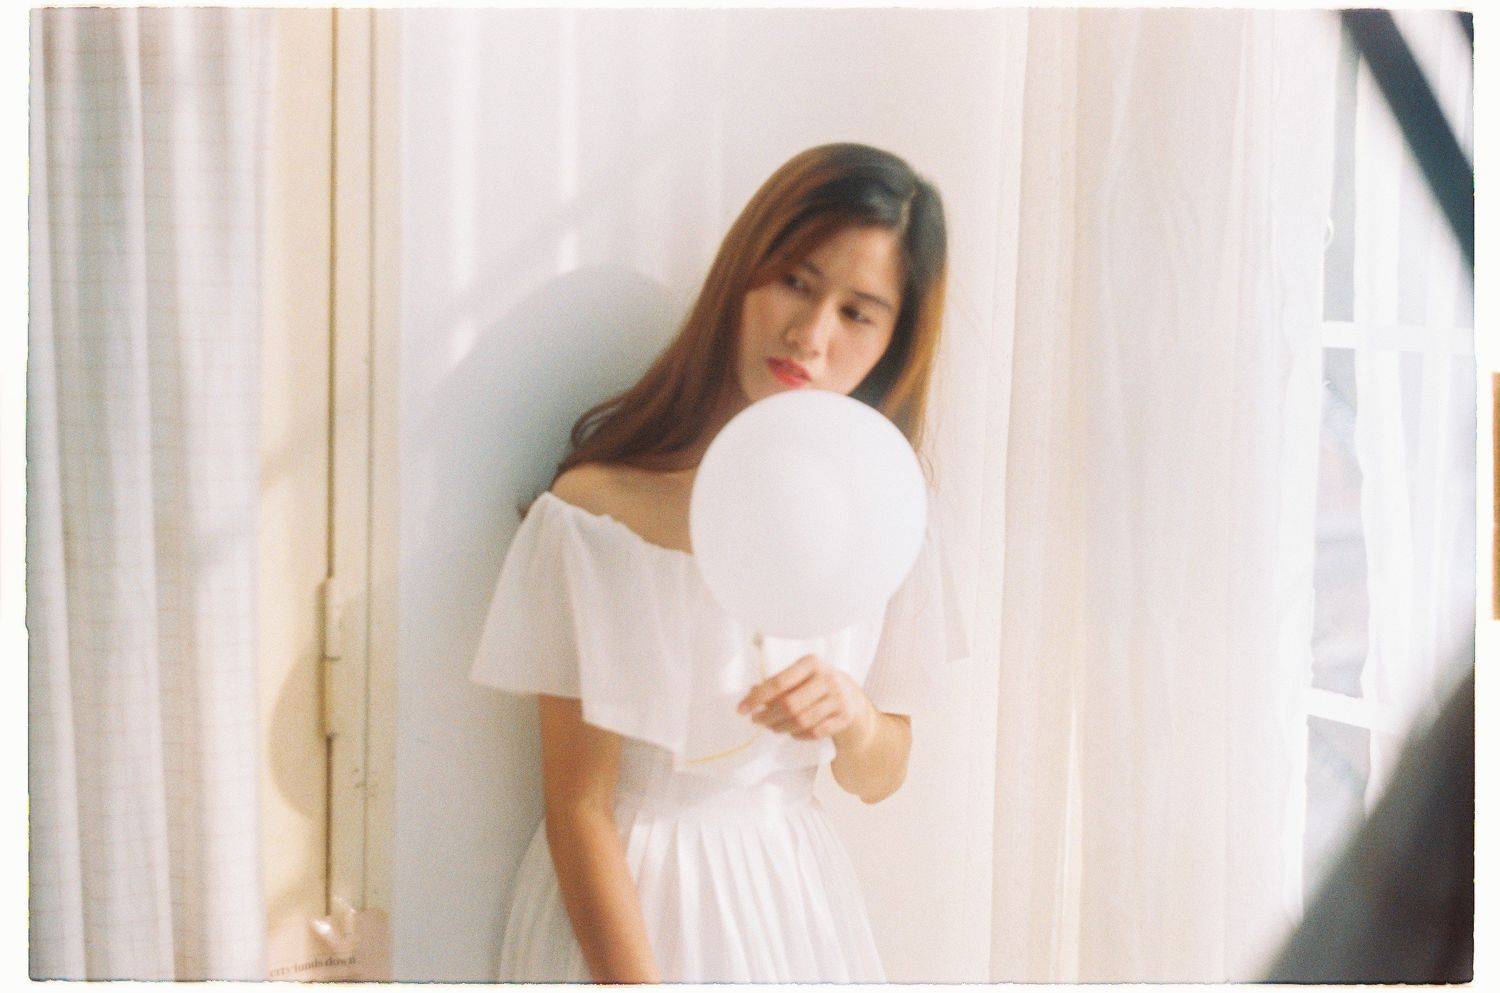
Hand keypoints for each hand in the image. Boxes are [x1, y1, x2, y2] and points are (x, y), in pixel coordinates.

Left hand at [736, 653, 875, 744]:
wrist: (853, 698)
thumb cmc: (818, 685)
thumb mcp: (801, 677)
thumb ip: (777, 684)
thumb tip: (751, 694)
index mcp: (811, 663)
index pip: (778, 682)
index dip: (757, 697)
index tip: (741, 709)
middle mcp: (827, 678)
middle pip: (789, 705)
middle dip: (767, 716)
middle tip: (756, 721)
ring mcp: (838, 698)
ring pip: (801, 721)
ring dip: (781, 727)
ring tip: (772, 727)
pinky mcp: (845, 717)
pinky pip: (815, 732)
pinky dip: (799, 735)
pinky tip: (792, 732)